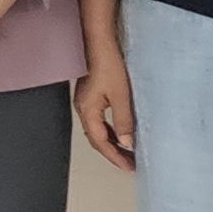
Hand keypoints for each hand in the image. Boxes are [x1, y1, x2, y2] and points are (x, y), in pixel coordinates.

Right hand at [74, 39, 136, 171]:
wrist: (99, 44)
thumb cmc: (108, 65)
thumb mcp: (120, 96)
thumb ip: (123, 121)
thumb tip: (127, 142)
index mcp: (87, 111)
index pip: (101, 142)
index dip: (115, 157)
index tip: (128, 167)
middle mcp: (83, 108)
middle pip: (96, 139)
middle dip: (113, 153)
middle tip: (129, 164)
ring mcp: (85, 102)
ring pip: (97, 131)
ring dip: (111, 143)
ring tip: (127, 153)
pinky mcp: (90, 96)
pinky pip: (98, 121)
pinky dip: (109, 131)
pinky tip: (120, 132)